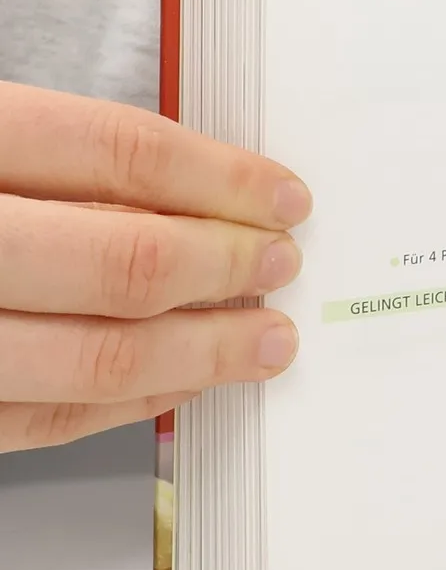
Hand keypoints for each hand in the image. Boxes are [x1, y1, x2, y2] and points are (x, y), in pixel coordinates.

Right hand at [0, 81, 307, 451]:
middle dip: (226, 266)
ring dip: (201, 352)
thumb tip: (204, 189)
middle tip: (283, 264)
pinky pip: (39, 418)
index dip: (219, 176)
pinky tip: (180, 381)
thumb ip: (64, 160)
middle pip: (122, 258)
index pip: (117, 152)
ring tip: (262, 338)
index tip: (283, 195)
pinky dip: (128, 400)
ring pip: (90, 355)